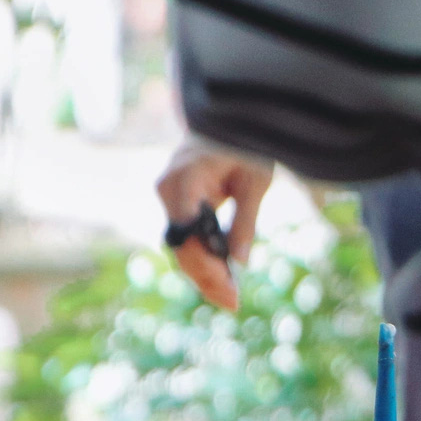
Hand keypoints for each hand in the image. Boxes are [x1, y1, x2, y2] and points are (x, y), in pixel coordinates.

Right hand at [155, 139, 272, 310]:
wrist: (230, 116)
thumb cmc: (246, 143)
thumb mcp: (255, 182)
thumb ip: (245, 221)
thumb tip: (239, 262)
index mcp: (185, 179)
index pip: (188, 235)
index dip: (207, 266)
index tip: (230, 291)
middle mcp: (167, 188)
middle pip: (180, 245)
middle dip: (205, 277)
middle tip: (232, 303)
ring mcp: (165, 194)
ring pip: (179, 244)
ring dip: (202, 271)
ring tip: (227, 297)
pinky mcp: (173, 200)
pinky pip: (183, 234)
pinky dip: (200, 256)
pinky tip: (219, 276)